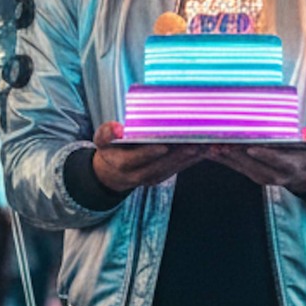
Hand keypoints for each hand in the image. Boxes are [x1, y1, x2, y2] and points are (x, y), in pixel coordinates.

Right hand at [91, 122, 209, 191]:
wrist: (113, 173)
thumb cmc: (109, 150)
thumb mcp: (101, 140)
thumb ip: (107, 132)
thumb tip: (118, 128)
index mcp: (123, 164)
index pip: (138, 159)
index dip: (150, 153)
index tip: (164, 145)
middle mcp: (139, 174)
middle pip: (161, 165)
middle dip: (178, 155)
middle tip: (194, 142)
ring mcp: (153, 177)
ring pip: (173, 168)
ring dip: (190, 157)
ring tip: (205, 143)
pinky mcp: (163, 176)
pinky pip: (178, 168)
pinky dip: (191, 159)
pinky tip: (204, 148)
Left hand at [209, 126, 305, 195]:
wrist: (305, 175)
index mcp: (289, 166)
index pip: (275, 160)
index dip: (264, 154)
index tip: (252, 147)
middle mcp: (271, 174)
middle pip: (251, 163)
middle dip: (235, 152)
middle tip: (221, 139)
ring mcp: (258, 175)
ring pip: (238, 165)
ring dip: (222, 155)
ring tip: (207, 142)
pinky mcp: (249, 173)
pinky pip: (233, 165)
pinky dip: (220, 157)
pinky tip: (206, 147)